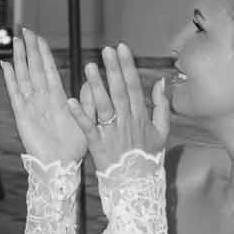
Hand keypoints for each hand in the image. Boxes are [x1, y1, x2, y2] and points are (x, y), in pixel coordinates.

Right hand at [2, 29, 87, 163]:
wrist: (62, 166)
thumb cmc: (75, 148)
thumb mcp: (87, 120)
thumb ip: (87, 101)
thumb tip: (88, 83)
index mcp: (58, 98)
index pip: (49, 69)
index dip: (43, 53)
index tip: (38, 37)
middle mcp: (42, 98)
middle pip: (34, 68)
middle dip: (29, 49)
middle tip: (24, 30)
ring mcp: (31, 105)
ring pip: (24, 76)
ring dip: (19, 58)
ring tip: (15, 41)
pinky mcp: (23, 115)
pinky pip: (15, 93)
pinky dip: (10, 78)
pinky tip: (5, 64)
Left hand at [73, 43, 169, 168]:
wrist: (138, 185)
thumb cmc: (149, 156)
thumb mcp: (162, 131)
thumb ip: (162, 105)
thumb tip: (161, 81)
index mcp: (141, 117)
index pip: (134, 86)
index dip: (128, 66)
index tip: (121, 47)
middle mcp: (127, 122)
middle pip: (120, 92)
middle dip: (113, 70)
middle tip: (105, 50)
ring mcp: (112, 134)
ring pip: (105, 107)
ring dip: (97, 87)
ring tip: (89, 66)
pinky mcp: (98, 145)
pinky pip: (88, 128)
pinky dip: (80, 115)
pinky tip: (71, 100)